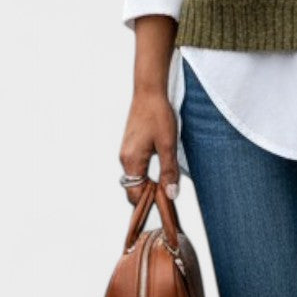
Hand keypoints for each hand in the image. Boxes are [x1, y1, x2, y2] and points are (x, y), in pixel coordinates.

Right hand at [119, 90, 178, 205]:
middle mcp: (125, 159)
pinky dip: (146, 173)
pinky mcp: (130, 146)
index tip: (166, 203)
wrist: (149, 92)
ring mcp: (126, 152)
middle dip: (150, 194)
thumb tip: (171, 195)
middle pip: (134, 188)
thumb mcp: (168, 144)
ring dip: (149, 183)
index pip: (135, 195)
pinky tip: (160, 167)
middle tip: (169, 194)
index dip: (150, 202)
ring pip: (136, 178)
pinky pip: (136, 167)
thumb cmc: (158, 115)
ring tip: (167, 182)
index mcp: (132, 161)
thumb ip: (168, 171)